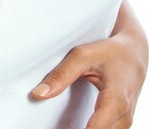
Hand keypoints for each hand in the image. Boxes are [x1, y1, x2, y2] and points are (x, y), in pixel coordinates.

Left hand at [31, 1, 147, 127]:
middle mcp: (124, 116)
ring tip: (61, 122)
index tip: (58, 128)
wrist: (134, 54)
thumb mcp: (83, 56)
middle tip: (54, 123)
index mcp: (116, 99)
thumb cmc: (109, 52)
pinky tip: (73, 124)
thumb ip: (61, 75)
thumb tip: (38, 94)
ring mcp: (125, 123)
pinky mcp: (122, 124)